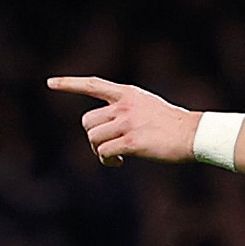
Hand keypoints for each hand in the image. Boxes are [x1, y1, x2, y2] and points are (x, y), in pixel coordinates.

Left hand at [47, 76, 200, 165]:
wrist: (194, 134)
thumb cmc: (174, 124)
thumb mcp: (148, 106)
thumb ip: (126, 110)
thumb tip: (106, 130)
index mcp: (128, 94)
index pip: (92, 85)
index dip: (69, 84)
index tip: (50, 83)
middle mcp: (124, 106)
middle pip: (87, 121)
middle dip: (93, 136)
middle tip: (106, 146)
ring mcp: (127, 123)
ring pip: (93, 138)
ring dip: (99, 151)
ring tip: (115, 157)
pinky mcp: (132, 142)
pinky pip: (104, 152)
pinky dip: (107, 161)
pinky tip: (120, 163)